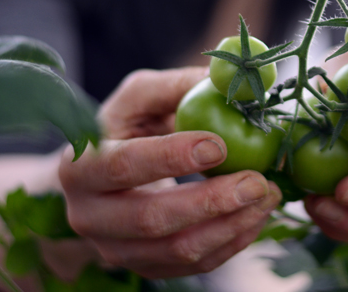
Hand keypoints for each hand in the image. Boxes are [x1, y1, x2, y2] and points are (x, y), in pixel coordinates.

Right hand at [59, 68, 281, 277]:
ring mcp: (116, 250)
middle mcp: (89, 216)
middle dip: (211, 201)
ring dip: (231, 225)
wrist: (105, 181)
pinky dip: (232, 242)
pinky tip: (258, 215)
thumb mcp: (142, 98)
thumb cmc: (127, 128)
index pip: (122, 165)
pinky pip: (195, 265)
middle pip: (151, 218)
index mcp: (79, 166)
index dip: (170, 157)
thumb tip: (225, 79)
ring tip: (268, 195)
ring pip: (178, 249)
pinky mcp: (146, 268)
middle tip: (257, 181)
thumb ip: (177, 86)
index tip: (218, 145)